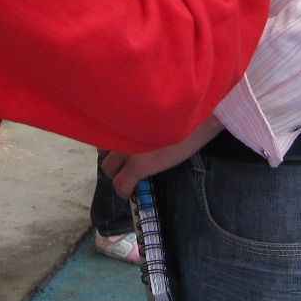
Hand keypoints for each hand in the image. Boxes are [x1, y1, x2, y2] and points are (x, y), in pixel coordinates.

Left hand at [102, 118, 223, 197]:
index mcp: (123, 114)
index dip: (111, 141)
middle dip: (112, 155)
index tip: (120, 145)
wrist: (198, 118)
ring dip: (117, 170)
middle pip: (102, 149)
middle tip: (126, 158)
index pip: (103, 129)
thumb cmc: (183, 108)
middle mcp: (120, 130)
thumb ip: (139, 115)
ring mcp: (127, 149)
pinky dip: (123, 190)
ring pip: (107, 167)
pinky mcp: (137, 166)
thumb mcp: (155, 108)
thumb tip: (138, 124)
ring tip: (130, 171)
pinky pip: (120, 184)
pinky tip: (129, 192)